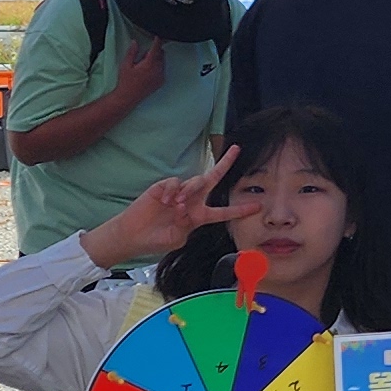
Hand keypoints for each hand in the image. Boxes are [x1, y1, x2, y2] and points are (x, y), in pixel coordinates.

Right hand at [79, 165, 251, 269]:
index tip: (257, 206)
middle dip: (225, 164)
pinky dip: (172, 191)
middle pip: (212, 179)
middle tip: (236, 149)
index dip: (240, 210)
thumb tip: (184, 208)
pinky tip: (164, 201)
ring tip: (176, 206)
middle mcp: (192, 201)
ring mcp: (179, 192)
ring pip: (195, 182)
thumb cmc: (156, 240)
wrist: (133, 236)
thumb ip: (185, 225)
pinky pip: (176, 182)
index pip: (223, 212)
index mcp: (199, 216)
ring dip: (189, 192)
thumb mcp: (177, 239)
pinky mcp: (164, 187)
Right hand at [111, 31, 166, 99]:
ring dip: (156, 59)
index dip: (157, 41)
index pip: (157, 48)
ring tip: (144, 65)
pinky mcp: (161, 82)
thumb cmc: (126, 82)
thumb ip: (132, 52)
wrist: (128, 97)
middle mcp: (158, 70)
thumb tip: (135, 43)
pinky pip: (162, 70)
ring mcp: (161, 76)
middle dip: (154, 51)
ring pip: (162, 62)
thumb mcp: (126, 65)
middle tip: (144, 55)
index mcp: (150, 64)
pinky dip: (158, 67)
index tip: (157, 36)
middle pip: (161, 54)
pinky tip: (148, 71)